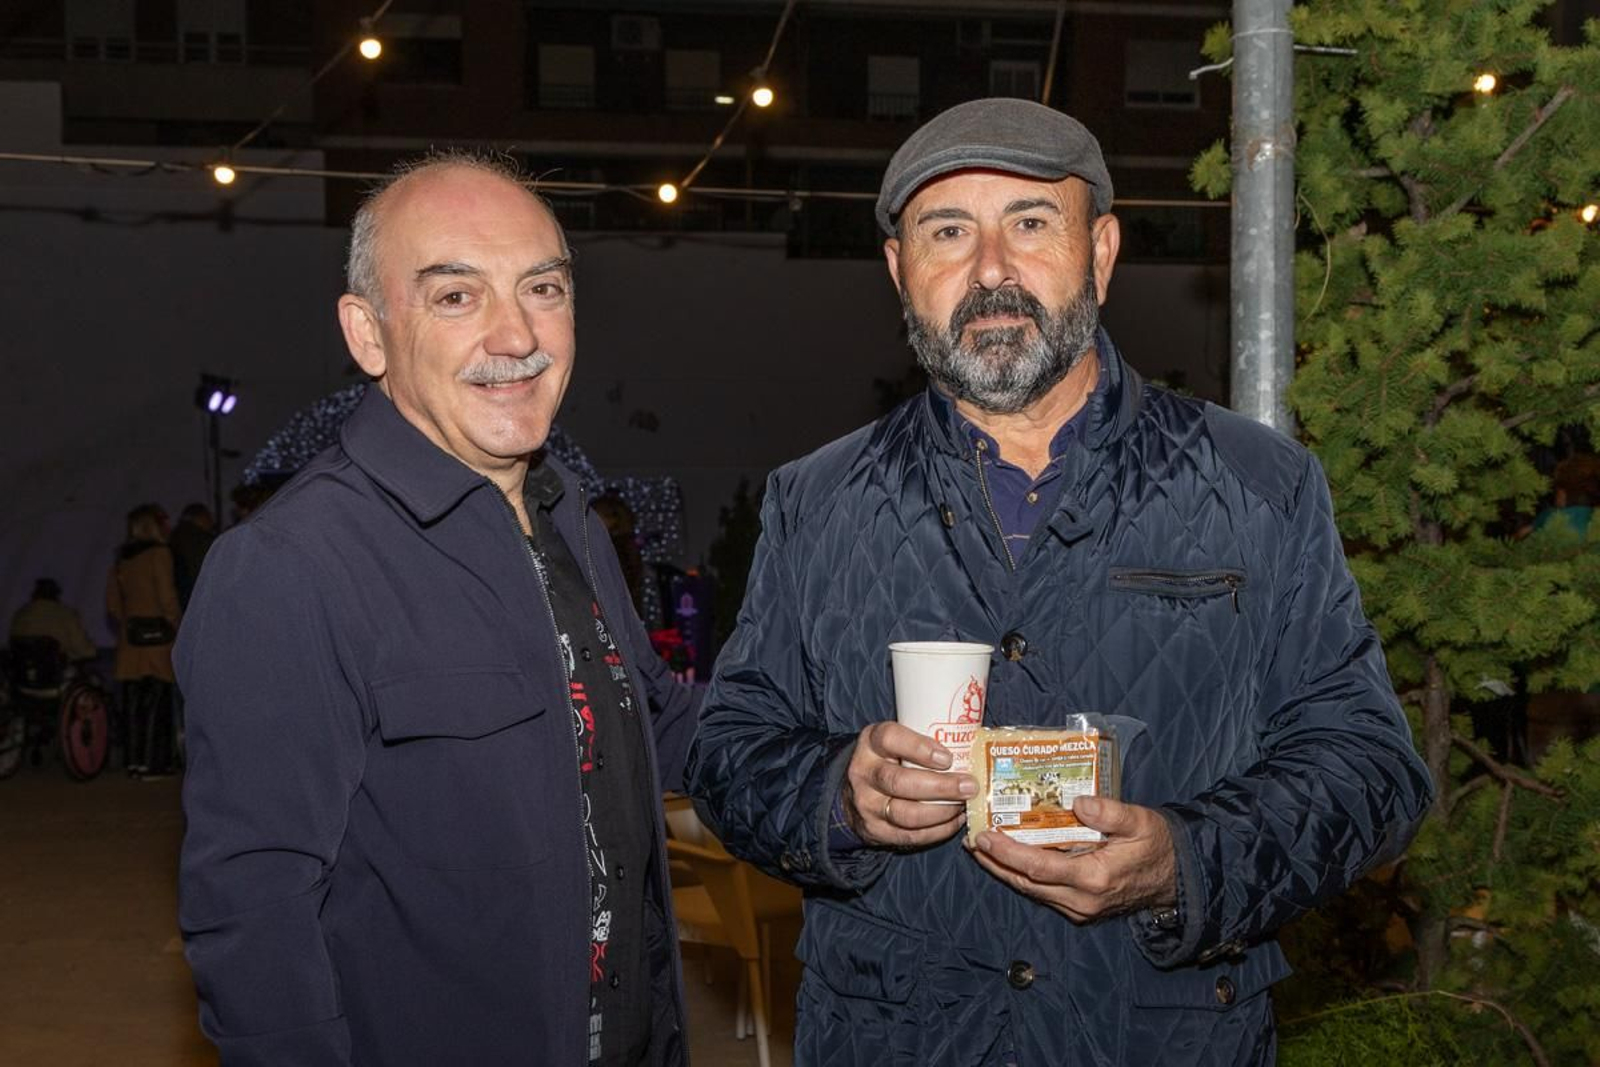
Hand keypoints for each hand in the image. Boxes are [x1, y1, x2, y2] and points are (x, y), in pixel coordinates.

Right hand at [843, 722, 974, 848]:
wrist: (855, 792)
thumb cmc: (889, 760)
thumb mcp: (896, 742)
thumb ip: (924, 740)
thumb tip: (972, 745)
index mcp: (870, 742)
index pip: (890, 739)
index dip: (919, 748)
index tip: (947, 758)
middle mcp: (864, 772)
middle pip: (900, 782)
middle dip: (940, 787)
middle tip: (969, 786)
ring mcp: (867, 804)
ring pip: (906, 814)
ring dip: (941, 812)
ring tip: (963, 805)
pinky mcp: (875, 830)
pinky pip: (910, 836)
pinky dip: (938, 830)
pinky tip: (955, 820)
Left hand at [968, 795, 1175, 922]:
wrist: (1176, 878)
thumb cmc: (1157, 845)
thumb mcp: (1141, 822)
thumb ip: (1111, 812)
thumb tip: (1078, 802)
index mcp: (1094, 878)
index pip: (1039, 867)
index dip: (1008, 852)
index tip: (984, 836)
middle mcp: (1082, 899)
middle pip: (1027, 882)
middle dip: (995, 861)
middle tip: (971, 838)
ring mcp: (1080, 908)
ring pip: (1031, 890)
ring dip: (1004, 869)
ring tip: (981, 847)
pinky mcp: (1079, 908)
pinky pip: (1043, 892)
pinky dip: (1022, 874)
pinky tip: (1008, 857)